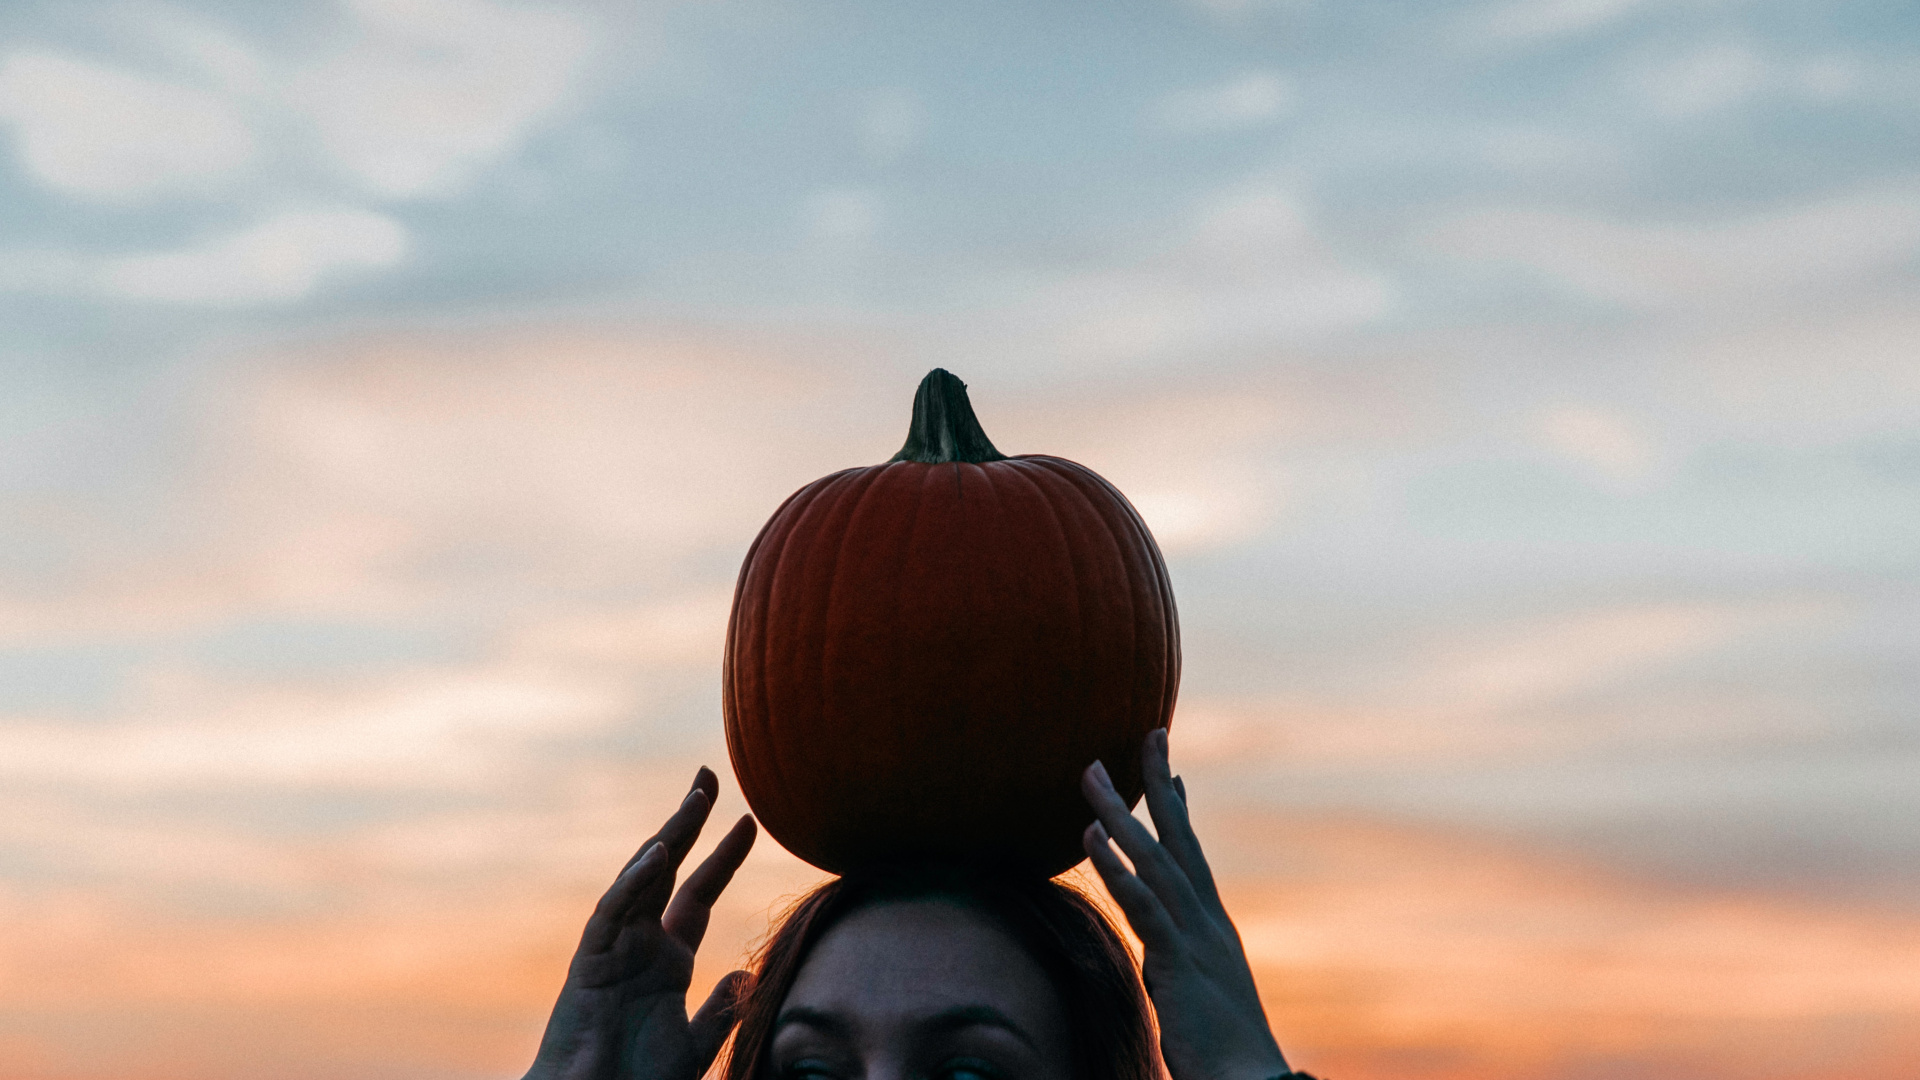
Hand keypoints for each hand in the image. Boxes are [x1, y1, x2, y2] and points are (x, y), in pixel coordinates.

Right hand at [524, 767, 757, 1079]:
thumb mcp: (693, 1045)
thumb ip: (721, 1011)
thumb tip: (747, 973)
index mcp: (668, 959)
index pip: (701, 893)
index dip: (724, 858)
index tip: (750, 821)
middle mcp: (641, 943)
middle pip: (669, 869)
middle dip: (689, 822)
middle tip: (709, 775)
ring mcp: (613, 948)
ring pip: (640, 879)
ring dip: (667, 838)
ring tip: (696, 800)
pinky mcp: (588, 962)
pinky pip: (613, 912)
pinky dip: (634, 881)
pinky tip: (659, 854)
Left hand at [1081, 730, 1294, 1079]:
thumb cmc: (1226, 1054)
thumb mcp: (1202, 1000)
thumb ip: (1183, 971)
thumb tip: (1171, 965)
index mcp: (1213, 929)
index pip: (1193, 858)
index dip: (1180, 813)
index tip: (1172, 773)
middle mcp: (1208, 922)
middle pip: (1179, 840)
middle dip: (1158, 785)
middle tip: (1146, 734)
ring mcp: (1195, 939)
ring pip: (1154, 861)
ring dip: (1119, 813)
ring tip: (1088, 773)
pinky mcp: (1177, 963)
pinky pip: (1143, 905)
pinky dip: (1116, 867)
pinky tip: (1091, 837)